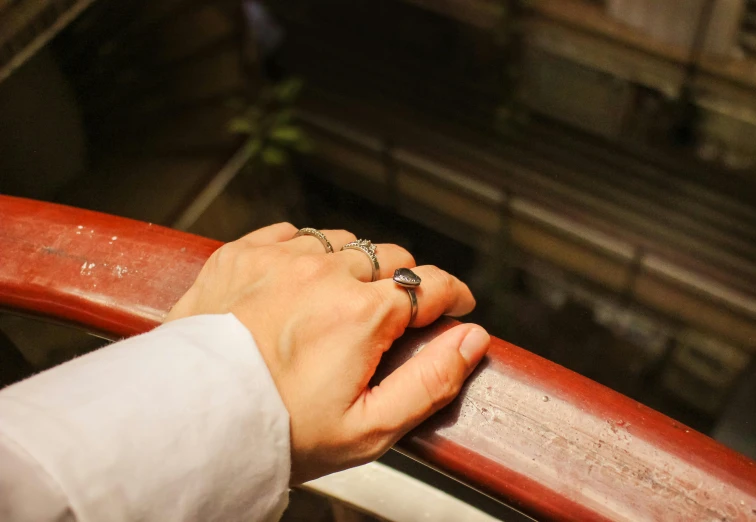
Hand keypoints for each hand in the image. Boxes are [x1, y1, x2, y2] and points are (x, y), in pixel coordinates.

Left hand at [165, 223, 489, 483]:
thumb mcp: (369, 427)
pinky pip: (294, 234)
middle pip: (390, 257)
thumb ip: (431, 381)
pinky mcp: (243, 253)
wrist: (190, 421)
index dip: (452, 295)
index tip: (455, 304)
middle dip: (403, 283)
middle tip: (392, 314)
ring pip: (345, 242)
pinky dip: (307, 252)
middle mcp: (325, 273)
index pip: (431, 284)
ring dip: (355, 265)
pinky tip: (300, 280)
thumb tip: (472, 339)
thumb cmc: (279, 430)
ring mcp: (280, 257)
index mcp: (362, 314)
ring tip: (342, 298)